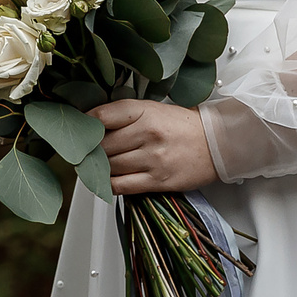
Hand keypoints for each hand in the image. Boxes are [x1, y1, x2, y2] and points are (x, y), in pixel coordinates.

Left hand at [94, 99, 216, 194]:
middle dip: (91, 150)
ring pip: (109, 167)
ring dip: (100, 168)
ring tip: (100, 165)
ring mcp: (153, 159)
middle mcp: (148, 134)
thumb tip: (92, 124)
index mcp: (145, 112)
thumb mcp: (153, 109)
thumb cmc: (183, 126)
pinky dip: (109, 184)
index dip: (85, 124)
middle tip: (87, 151)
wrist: (217, 144)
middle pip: (102, 146)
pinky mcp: (158, 181)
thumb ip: (125, 116)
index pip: (102, 116)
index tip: (79, 129)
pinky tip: (108, 179)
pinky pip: (121, 186)